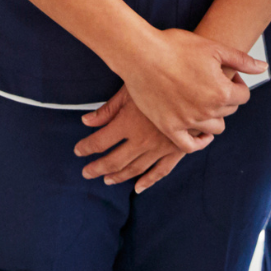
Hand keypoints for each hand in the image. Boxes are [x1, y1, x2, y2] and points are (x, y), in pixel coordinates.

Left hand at [75, 89, 190, 190]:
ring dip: (119, 176)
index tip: (78, 151)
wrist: (192, 85)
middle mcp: (141, 140)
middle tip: (86, 173)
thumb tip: (85, 122)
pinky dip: (149, 181)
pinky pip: (160, 171)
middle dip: (97, 168)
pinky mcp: (175, 150)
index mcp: (127, 124)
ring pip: (135, 168)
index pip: (100, 142)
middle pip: (114, 160)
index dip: (86, 148)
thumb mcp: (128, 91)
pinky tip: (138, 188)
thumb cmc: (155, 82)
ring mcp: (159, 148)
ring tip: (107, 180)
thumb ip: (107, 110)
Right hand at [116, 27, 263, 151]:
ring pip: (214, 129)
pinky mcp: (169, 128)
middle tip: (210, 83)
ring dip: (213, 117)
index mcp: (222, 91)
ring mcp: (188, 122)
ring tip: (203, 102)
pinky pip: (190, 146)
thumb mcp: (213, 47)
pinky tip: (199, 133)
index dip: (237, 82)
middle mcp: (208, 111)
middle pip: (229, 111)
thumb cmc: (175, 46)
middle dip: (225, 98)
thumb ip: (241, 60)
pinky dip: (198, 142)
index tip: (225, 73)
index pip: (243, 95)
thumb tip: (264, 68)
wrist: (141, 54)